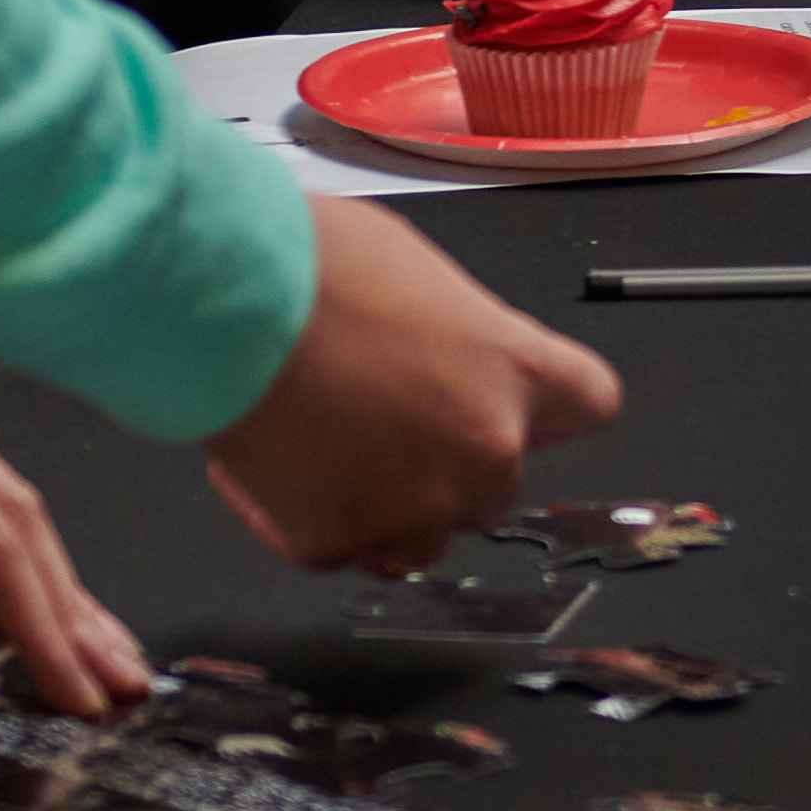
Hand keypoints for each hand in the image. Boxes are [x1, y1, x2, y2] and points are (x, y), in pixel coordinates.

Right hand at [206, 199, 625, 576]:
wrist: (220, 299)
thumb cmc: (310, 262)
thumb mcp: (420, 274)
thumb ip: (464, 338)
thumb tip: (455, 361)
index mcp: (515, 370)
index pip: (590, 406)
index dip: (547, 410)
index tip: (519, 407)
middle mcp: (482, 450)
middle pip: (497, 487)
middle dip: (449, 464)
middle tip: (384, 421)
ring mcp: (411, 508)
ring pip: (423, 539)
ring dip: (388, 507)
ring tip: (328, 445)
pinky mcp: (335, 543)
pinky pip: (339, 548)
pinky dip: (308, 517)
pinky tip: (278, 458)